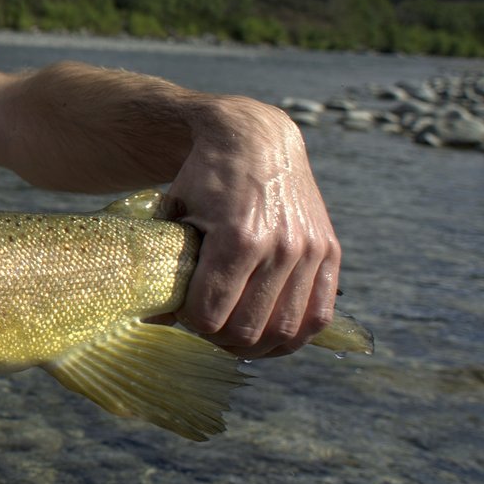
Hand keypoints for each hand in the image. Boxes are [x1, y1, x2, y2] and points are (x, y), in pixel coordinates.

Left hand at [157, 98, 341, 358]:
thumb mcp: (174, 213)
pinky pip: (319, 316)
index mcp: (237, 238)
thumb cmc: (204, 177)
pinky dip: (295, 334)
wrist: (256, 138)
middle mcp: (280, 247)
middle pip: (246, 331)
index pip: (209, 317)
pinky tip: (271, 332)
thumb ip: (164, 265)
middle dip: (218, 338)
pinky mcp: (329, 251)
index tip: (183, 311)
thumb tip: (154, 318)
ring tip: (235, 334)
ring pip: (284, 331)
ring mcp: (310, 251)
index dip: (190, 323)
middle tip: (207, 323)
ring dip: (256, 344)